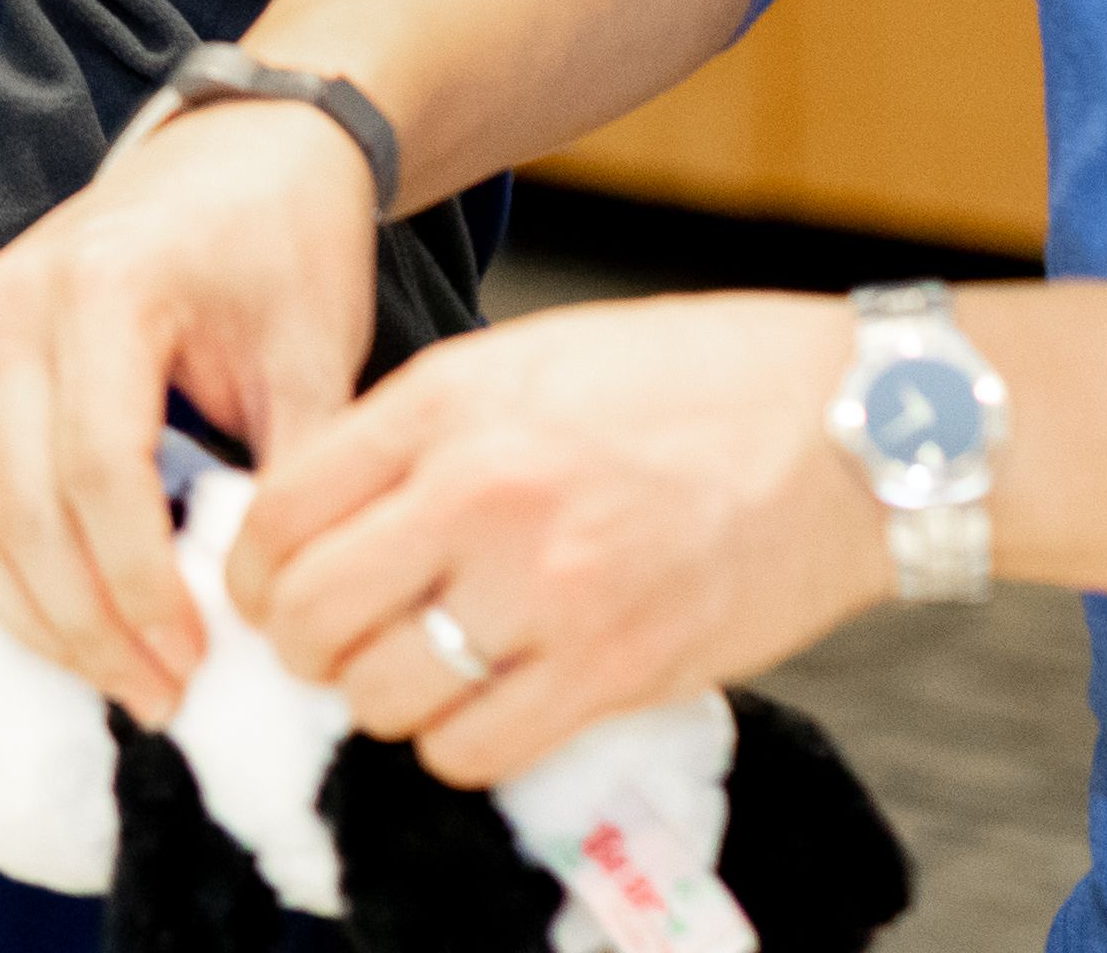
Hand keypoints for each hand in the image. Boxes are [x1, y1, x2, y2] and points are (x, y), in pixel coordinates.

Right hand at [0, 99, 381, 719]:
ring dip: (31, 613)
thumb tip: (277, 614)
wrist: (243, 147)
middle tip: (159, 698)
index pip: (96, 467)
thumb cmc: (286, 241)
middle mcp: (16, 299)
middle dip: (84, 621)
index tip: (195, 658)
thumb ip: (295, 477)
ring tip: (116, 677)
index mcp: (105, 284)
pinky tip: (66, 620)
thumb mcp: (316, 353)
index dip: (138, 582)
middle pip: (16, 500)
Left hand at [226, 290, 882, 787]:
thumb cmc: (690, 382)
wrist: (857, 428)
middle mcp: (483, 492)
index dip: (250, 566)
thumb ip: (418, 428)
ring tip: (409, 673)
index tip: (264, 586)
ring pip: (381, 694)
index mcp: (450, 402)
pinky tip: (483, 705)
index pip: (281, 508)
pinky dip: (456, 744)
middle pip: (309, 611)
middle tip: (323, 643)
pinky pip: (473, 749)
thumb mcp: (528, 358)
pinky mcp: (613, 670)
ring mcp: (548, 588)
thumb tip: (318, 512)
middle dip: (297, 643)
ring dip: (377, 698)